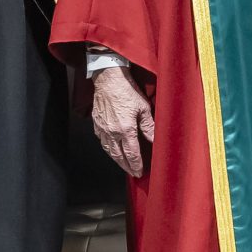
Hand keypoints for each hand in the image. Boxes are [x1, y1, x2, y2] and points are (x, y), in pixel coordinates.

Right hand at [92, 64, 154, 178]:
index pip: (131, 154)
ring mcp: (102, 129)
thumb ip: (149, 126)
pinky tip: (112, 149)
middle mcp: (112, 132)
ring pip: (109, 150)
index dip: (136, 165)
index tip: (139, 172)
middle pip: (118, 156)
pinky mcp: (96, 123)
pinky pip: (102, 141)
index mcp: (125, 129)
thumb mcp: (143, 107)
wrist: (108, 78)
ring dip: (116, 160)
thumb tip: (155, 140)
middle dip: (126, 166)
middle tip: (133, 173)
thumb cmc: (127, 90)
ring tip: (123, 164)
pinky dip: (108, 148)